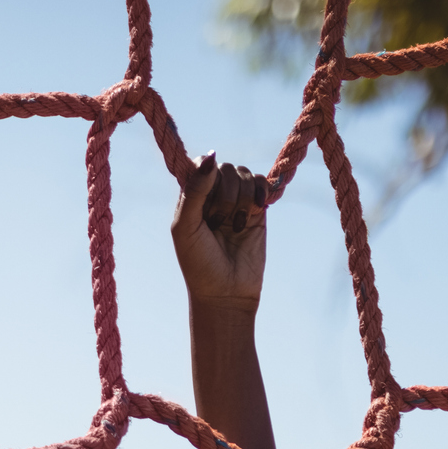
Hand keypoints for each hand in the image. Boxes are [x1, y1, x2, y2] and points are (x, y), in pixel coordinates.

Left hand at [170, 152, 266, 309]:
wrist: (226, 293)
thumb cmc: (199, 264)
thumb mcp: (186, 226)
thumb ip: (195, 191)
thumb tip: (212, 155)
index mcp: (191, 198)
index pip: (199, 164)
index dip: (206, 173)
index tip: (207, 195)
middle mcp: (214, 196)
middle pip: (224, 169)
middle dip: (223, 195)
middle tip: (217, 223)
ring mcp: (237, 201)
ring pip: (243, 175)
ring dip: (240, 200)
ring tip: (234, 227)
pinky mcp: (258, 209)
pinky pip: (261, 183)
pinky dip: (258, 194)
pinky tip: (252, 214)